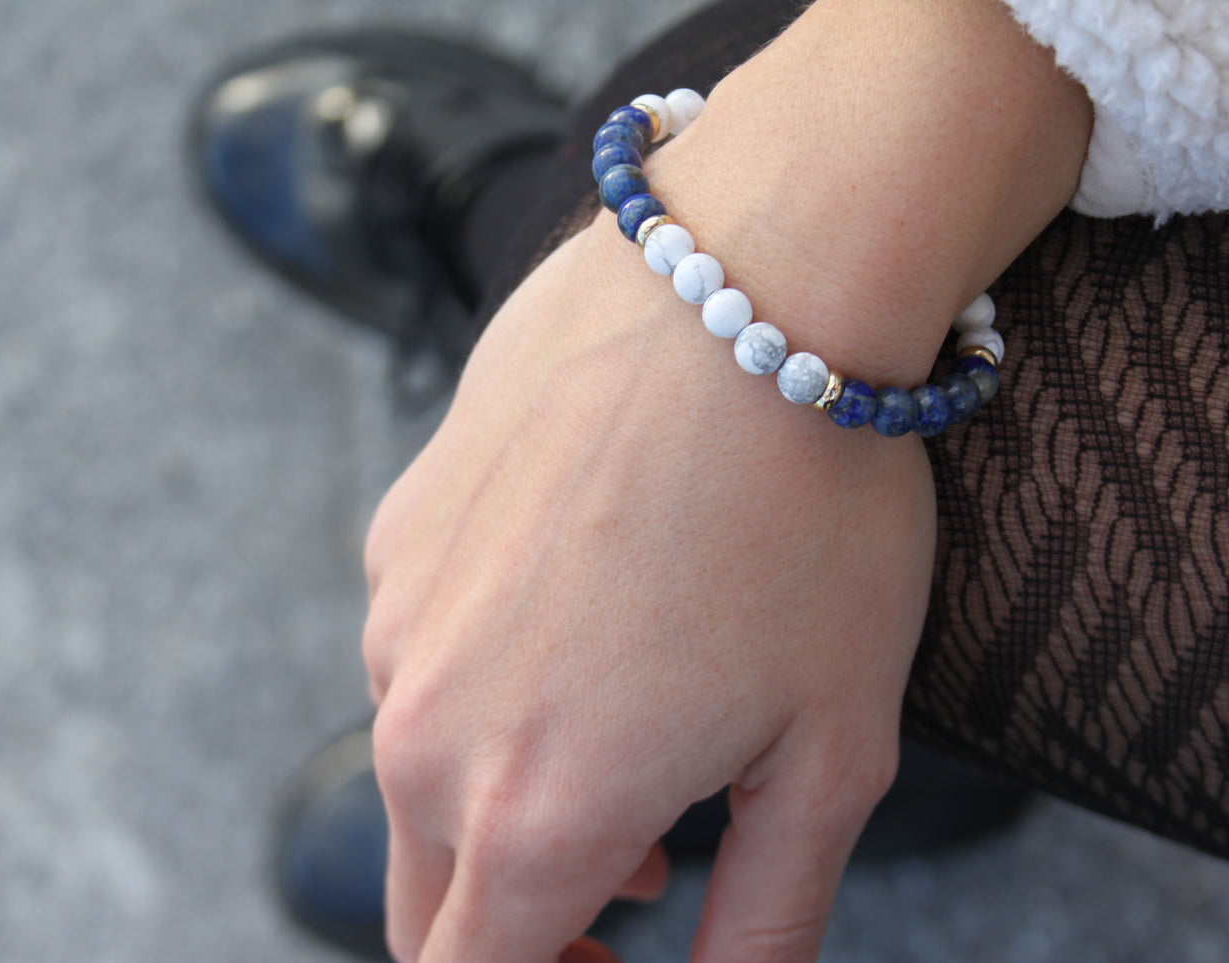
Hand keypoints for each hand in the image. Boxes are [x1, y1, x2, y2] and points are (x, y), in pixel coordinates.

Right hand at [363, 1, 1090, 958]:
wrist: (742, 291)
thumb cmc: (812, 523)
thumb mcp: (830, 753)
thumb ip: (767, 921)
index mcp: (529, 814)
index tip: (610, 957)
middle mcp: (426, 728)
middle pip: (428, 901)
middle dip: (520, 920)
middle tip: (642, 877)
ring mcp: (399, 619)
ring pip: (419, 774)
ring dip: (506, 798)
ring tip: (634, 740)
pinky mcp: (401, 531)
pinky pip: (421, 651)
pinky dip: (487, 682)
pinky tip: (587, 612)